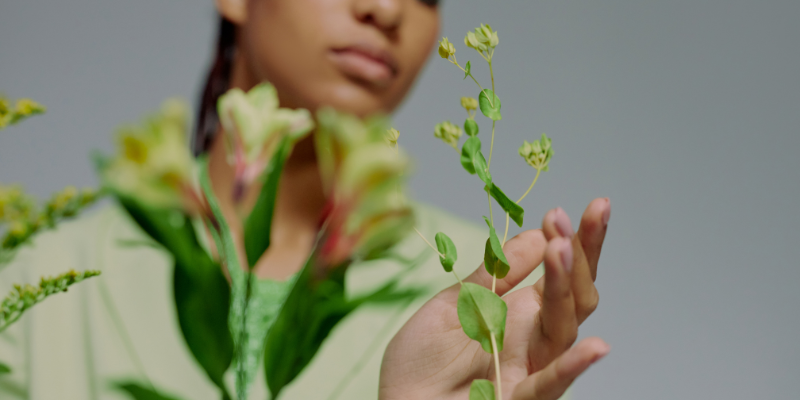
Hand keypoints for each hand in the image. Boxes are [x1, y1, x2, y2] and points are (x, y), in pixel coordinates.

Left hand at [379, 198, 611, 399]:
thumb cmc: (421, 362)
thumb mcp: (452, 303)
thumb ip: (493, 275)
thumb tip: (536, 235)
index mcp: (519, 312)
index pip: (559, 273)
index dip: (574, 241)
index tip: (578, 209)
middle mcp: (533, 338)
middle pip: (573, 296)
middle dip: (580, 255)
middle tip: (573, 218)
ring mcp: (529, 368)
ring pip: (563, 328)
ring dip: (565, 288)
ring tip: (561, 250)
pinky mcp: (517, 399)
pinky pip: (549, 385)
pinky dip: (571, 368)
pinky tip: (595, 348)